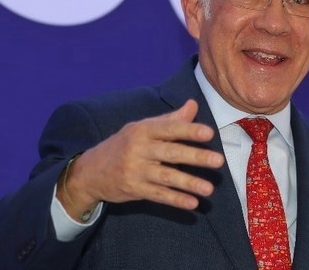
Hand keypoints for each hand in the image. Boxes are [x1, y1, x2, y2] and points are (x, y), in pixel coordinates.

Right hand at [56, 99, 224, 219]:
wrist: (90, 171)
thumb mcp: (142, 127)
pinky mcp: (134, 189)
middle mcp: (138, 149)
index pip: (169, 129)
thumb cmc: (124, 145)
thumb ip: (170, 120)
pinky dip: (175, 200)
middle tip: (218, 161)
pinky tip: (192, 204)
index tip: (208, 133)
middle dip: (196, 157)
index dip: (188, 130)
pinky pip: (158, 195)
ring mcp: (135, 171)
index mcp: (143, 130)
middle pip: (171, 153)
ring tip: (209, 189)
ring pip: (166, 177)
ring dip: (189, 183)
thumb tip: (193, 104)